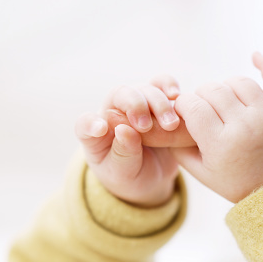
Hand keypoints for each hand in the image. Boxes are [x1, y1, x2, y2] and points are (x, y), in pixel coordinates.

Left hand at [75, 76, 180, 207]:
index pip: (86, 123)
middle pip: (120, 95)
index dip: (91, 123)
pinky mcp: (157, 102)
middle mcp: (113, 112)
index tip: (100, 130)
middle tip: (145, 126)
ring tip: (170, 125)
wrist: (151, 177)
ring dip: (158, 103)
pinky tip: (176, 96)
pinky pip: (161, 84)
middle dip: (134, 106)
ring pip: (144, 89)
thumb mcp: (123, 173)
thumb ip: (123, 154)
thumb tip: (124, 131)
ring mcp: (136, 104)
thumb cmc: (129, 176)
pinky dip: (168, 85)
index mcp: (95, 134)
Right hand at [171, 53, 262, 202]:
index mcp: (220, 143)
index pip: (192, 106)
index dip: (182, 104)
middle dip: (201, 95)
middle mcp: (243, 126)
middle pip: (213, 90)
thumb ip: (179, 147)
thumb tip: (168, 121)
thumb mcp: (200, 172)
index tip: (183, 110)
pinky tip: (253, 55)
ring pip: (238, 82)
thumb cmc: (234, 181)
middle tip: (203, 107)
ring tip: (223, 99)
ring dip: (225, 87)